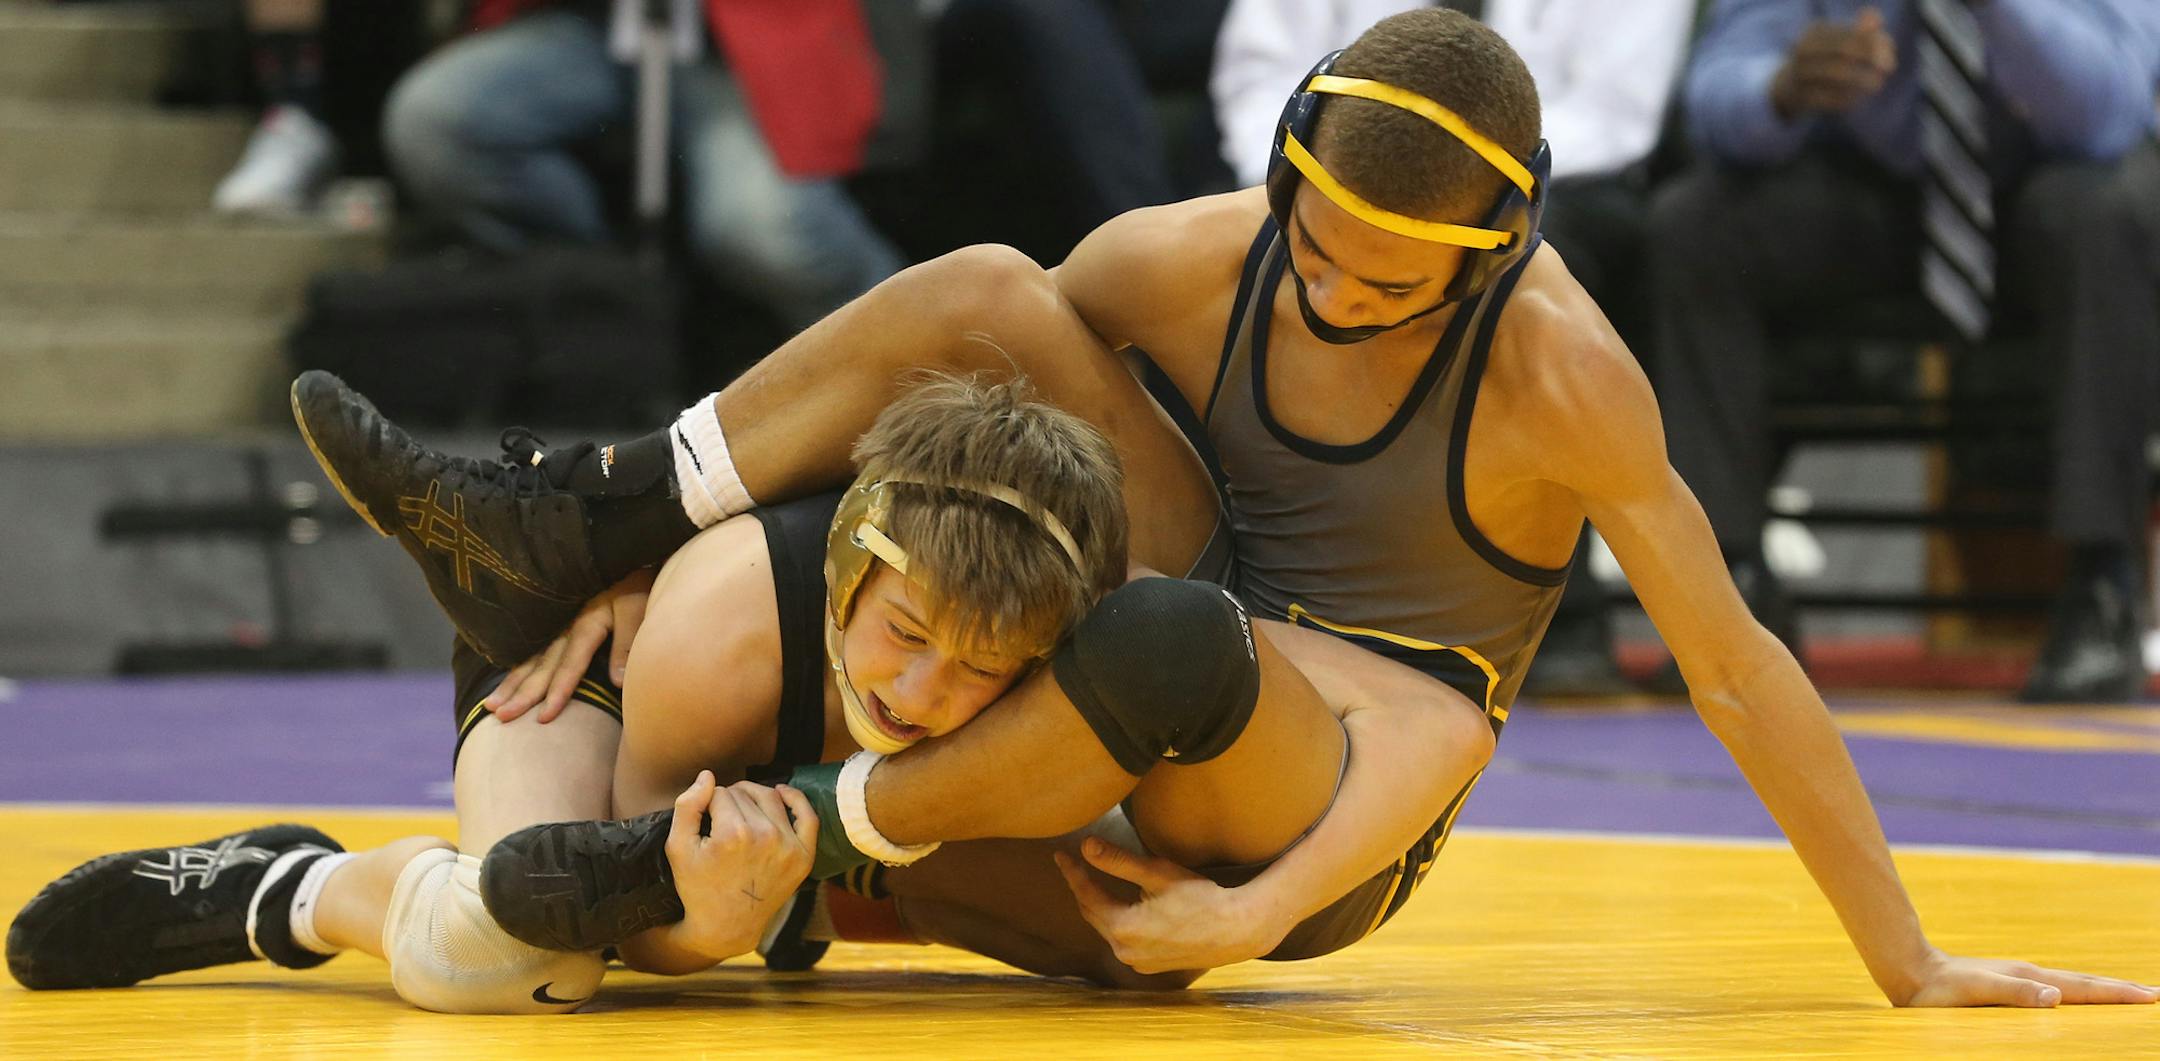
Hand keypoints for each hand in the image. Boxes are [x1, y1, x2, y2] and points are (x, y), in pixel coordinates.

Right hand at [484, 568, 654, 721]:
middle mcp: (565, 626)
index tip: (543, 719)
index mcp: (585, 623)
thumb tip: (616, 682)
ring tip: (490, 706)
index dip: (558, 693)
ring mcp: (556, 622)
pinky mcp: (555, 618)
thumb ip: (625, 643)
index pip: (570, 666)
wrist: (618, 550)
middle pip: (541, 666)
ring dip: (510, 683)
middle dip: (521, 694)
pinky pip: (530, 646)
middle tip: (500, 717)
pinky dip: (514, 665)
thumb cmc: (633, 581)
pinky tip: (504, 680)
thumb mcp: (636, 606)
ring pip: (529, 658)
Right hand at [664, 771, 818, 959]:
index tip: (704, 824)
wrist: (727, 926)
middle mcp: (765, 836)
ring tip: (740, 811)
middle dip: (729, 801)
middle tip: (720, 823)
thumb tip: (708, 776)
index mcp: (733, 834)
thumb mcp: (678, 848)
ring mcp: (788, 846)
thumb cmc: (698, 887)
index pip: (720, 793)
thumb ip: (687, 806)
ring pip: (770, 798)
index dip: (708, 803)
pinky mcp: (804, 856)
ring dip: (753, 798)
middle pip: (745, 794)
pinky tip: (781, 793)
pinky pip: (808, 815)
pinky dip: (795, 799)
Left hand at [1054, 837, 1287, 974]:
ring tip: (1091, 884)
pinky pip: (1123, 941)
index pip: (1086, 895)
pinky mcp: (1150, 966)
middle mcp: (1125, 950)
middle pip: (1092, 914)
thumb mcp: (1157, 873)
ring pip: (1107, 929)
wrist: (1236, 930)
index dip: (1073, 873)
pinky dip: (1116, 922)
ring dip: (1098, 907)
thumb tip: (1085, 846)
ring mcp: (1137, 962)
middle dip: (1082, 888)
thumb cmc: (1201, 897)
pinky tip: (1119, 908)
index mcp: (1123, 927)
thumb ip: (1118, 861)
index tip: (1061, 854)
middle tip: (1073, 865)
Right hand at [1770, 7, 1896, 119]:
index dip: (1874, 42)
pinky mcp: (1801, 97)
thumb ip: (1860, 30)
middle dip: (1871, 58)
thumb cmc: (1822, 60)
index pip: (1851, 33)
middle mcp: (1803, 50)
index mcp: (1814, 32)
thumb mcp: (1837, 41)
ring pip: (1837, 74)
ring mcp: (1799, 74)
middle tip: (1890, 68)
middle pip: (1844, 50)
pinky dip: (1848, 97)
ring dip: (1863, 79)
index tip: (1891, 53)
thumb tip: (1875, 17)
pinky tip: (1859, 98)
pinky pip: (1830, 97)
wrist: (1787, 88)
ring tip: (1878, 84)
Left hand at [1892, 948, 2159, 1006]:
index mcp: (2029, 978)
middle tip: (2154, 994)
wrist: (1911, 970)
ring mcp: (2020, 977)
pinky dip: (2078, 992)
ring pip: (2072, 984)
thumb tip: (2057, 996)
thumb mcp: (1976, 993)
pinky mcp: (2009, 982)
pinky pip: (2055, 988)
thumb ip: (2014, 993)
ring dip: (2103, 989)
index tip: (2151, 997)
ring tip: (2128, 993)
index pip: (2083, 988)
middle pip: (2085, 982)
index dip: (2118, 994)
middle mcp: (2030, 975)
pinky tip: (2076, 998)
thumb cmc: (1939, 990)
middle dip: (2120, 989)